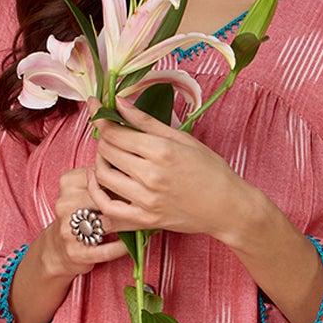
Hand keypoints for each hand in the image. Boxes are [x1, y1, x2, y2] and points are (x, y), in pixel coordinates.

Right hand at [42, 165, 136, 279]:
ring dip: (128, 224)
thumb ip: (105, 178)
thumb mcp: (85, 189)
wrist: (57, 248)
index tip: (138, 187)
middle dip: (127, 204)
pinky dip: (122, 247)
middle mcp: (65, 204)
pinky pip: (108, 249)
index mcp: (68, 183)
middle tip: (145, 206)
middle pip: (106, 201)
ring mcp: (69, 229)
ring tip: (142, 223)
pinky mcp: (76, 252)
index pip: (102, 177)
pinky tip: (130, 243)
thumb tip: (137, 171)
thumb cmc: (80, 214)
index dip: (124, 182)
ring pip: (107, 224)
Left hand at [89, 95, 255, 242]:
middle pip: (106, 152)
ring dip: (98, 163)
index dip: (100, 117)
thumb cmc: (210, 170)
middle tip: (109, 134)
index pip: (114, 132)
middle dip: (102, 139)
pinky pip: (109, 210)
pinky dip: (97, 195)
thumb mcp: (182, 138)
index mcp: (161, 151)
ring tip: (108, 157)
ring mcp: (146, 201)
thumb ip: (146, 121)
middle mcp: (150, 176)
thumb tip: (118, 101)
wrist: (227, 207)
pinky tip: (99, 183)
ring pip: (102, 177)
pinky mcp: (145, 220)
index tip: (95, 108)